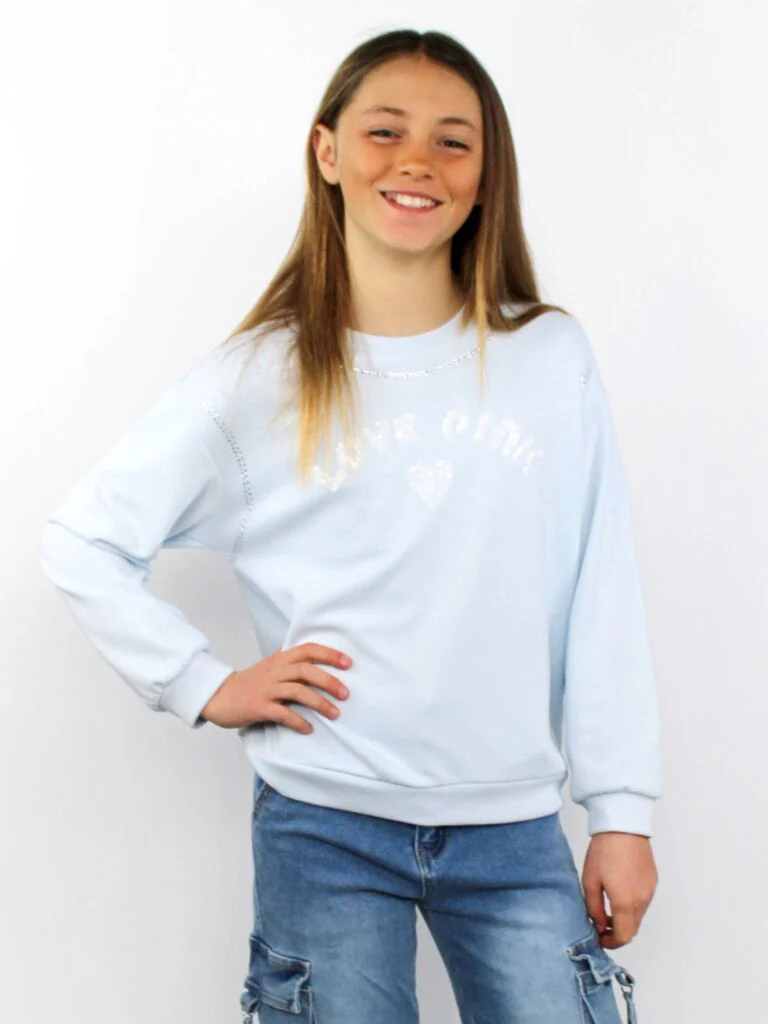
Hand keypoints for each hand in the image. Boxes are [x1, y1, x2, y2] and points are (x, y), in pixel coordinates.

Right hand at [200, 642, 351, 730]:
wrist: (219, 696)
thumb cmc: (250, 683)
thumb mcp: (270, 667)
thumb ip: (291, 663)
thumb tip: (320, 663)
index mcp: (279, 659)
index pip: (307, 649)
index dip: (329, 654)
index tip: (349, 663)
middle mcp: (274, 671)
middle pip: (306, 670)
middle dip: (329, 681)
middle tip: (346, 694)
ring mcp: (266, 689)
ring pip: (297, 691)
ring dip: (319, 703)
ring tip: (335, 714)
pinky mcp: (258, 707)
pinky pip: (282, 714)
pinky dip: (298, 721)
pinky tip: (309, 729)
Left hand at [581, 832, 657, 948]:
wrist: (623, 826)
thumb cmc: (603, 851)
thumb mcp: (590, 881)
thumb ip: (594, 908)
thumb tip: (600, 926)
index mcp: (625, 902)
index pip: (624, 936)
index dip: (611, 942)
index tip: (600, 938)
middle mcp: (642, 900)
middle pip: (633, 929)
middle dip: (618, 932)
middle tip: (602, 926)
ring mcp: (650, 891)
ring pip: (639, 916)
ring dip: (625, 919)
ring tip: (608, 909)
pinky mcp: (653, 881)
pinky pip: (644, 902)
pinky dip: (633, 906)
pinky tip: (619, 894)